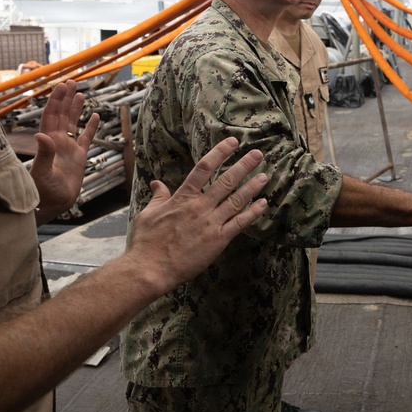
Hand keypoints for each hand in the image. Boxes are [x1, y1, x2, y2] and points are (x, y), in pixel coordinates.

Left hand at [30, 80, 100, 222]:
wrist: (53, 204)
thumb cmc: (43, 191)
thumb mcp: (42, 172)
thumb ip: (44, 153)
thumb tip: (41, 135)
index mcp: (48, 142)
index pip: (51, 116)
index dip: (56, 100)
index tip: (61, 87)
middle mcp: (57, 141)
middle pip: (61, 115)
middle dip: (65, 98)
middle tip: (71, 83)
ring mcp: (68, 148)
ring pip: (73, 123)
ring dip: (75, 108)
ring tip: (80, 94)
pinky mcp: (79, 156)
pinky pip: (85, 137)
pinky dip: (90, 126)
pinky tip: (95, 116)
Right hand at [126, 137, 268, 293]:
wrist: (150, 268)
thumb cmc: (146, 242)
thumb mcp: (148, 214)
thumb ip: (158, 197)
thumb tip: (157, 183)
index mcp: (183, 197)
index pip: (204, 167)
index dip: (220, 152)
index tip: (232, 142)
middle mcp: (200, 206)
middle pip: (226, 180)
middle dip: (244, 165)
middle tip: (258, 154)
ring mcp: (210, 222)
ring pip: (236, 199)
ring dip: (252, 186)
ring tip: (265, 175)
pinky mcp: (218, 240)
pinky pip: (240, 223)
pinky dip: (253, 212)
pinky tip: (263, 203)